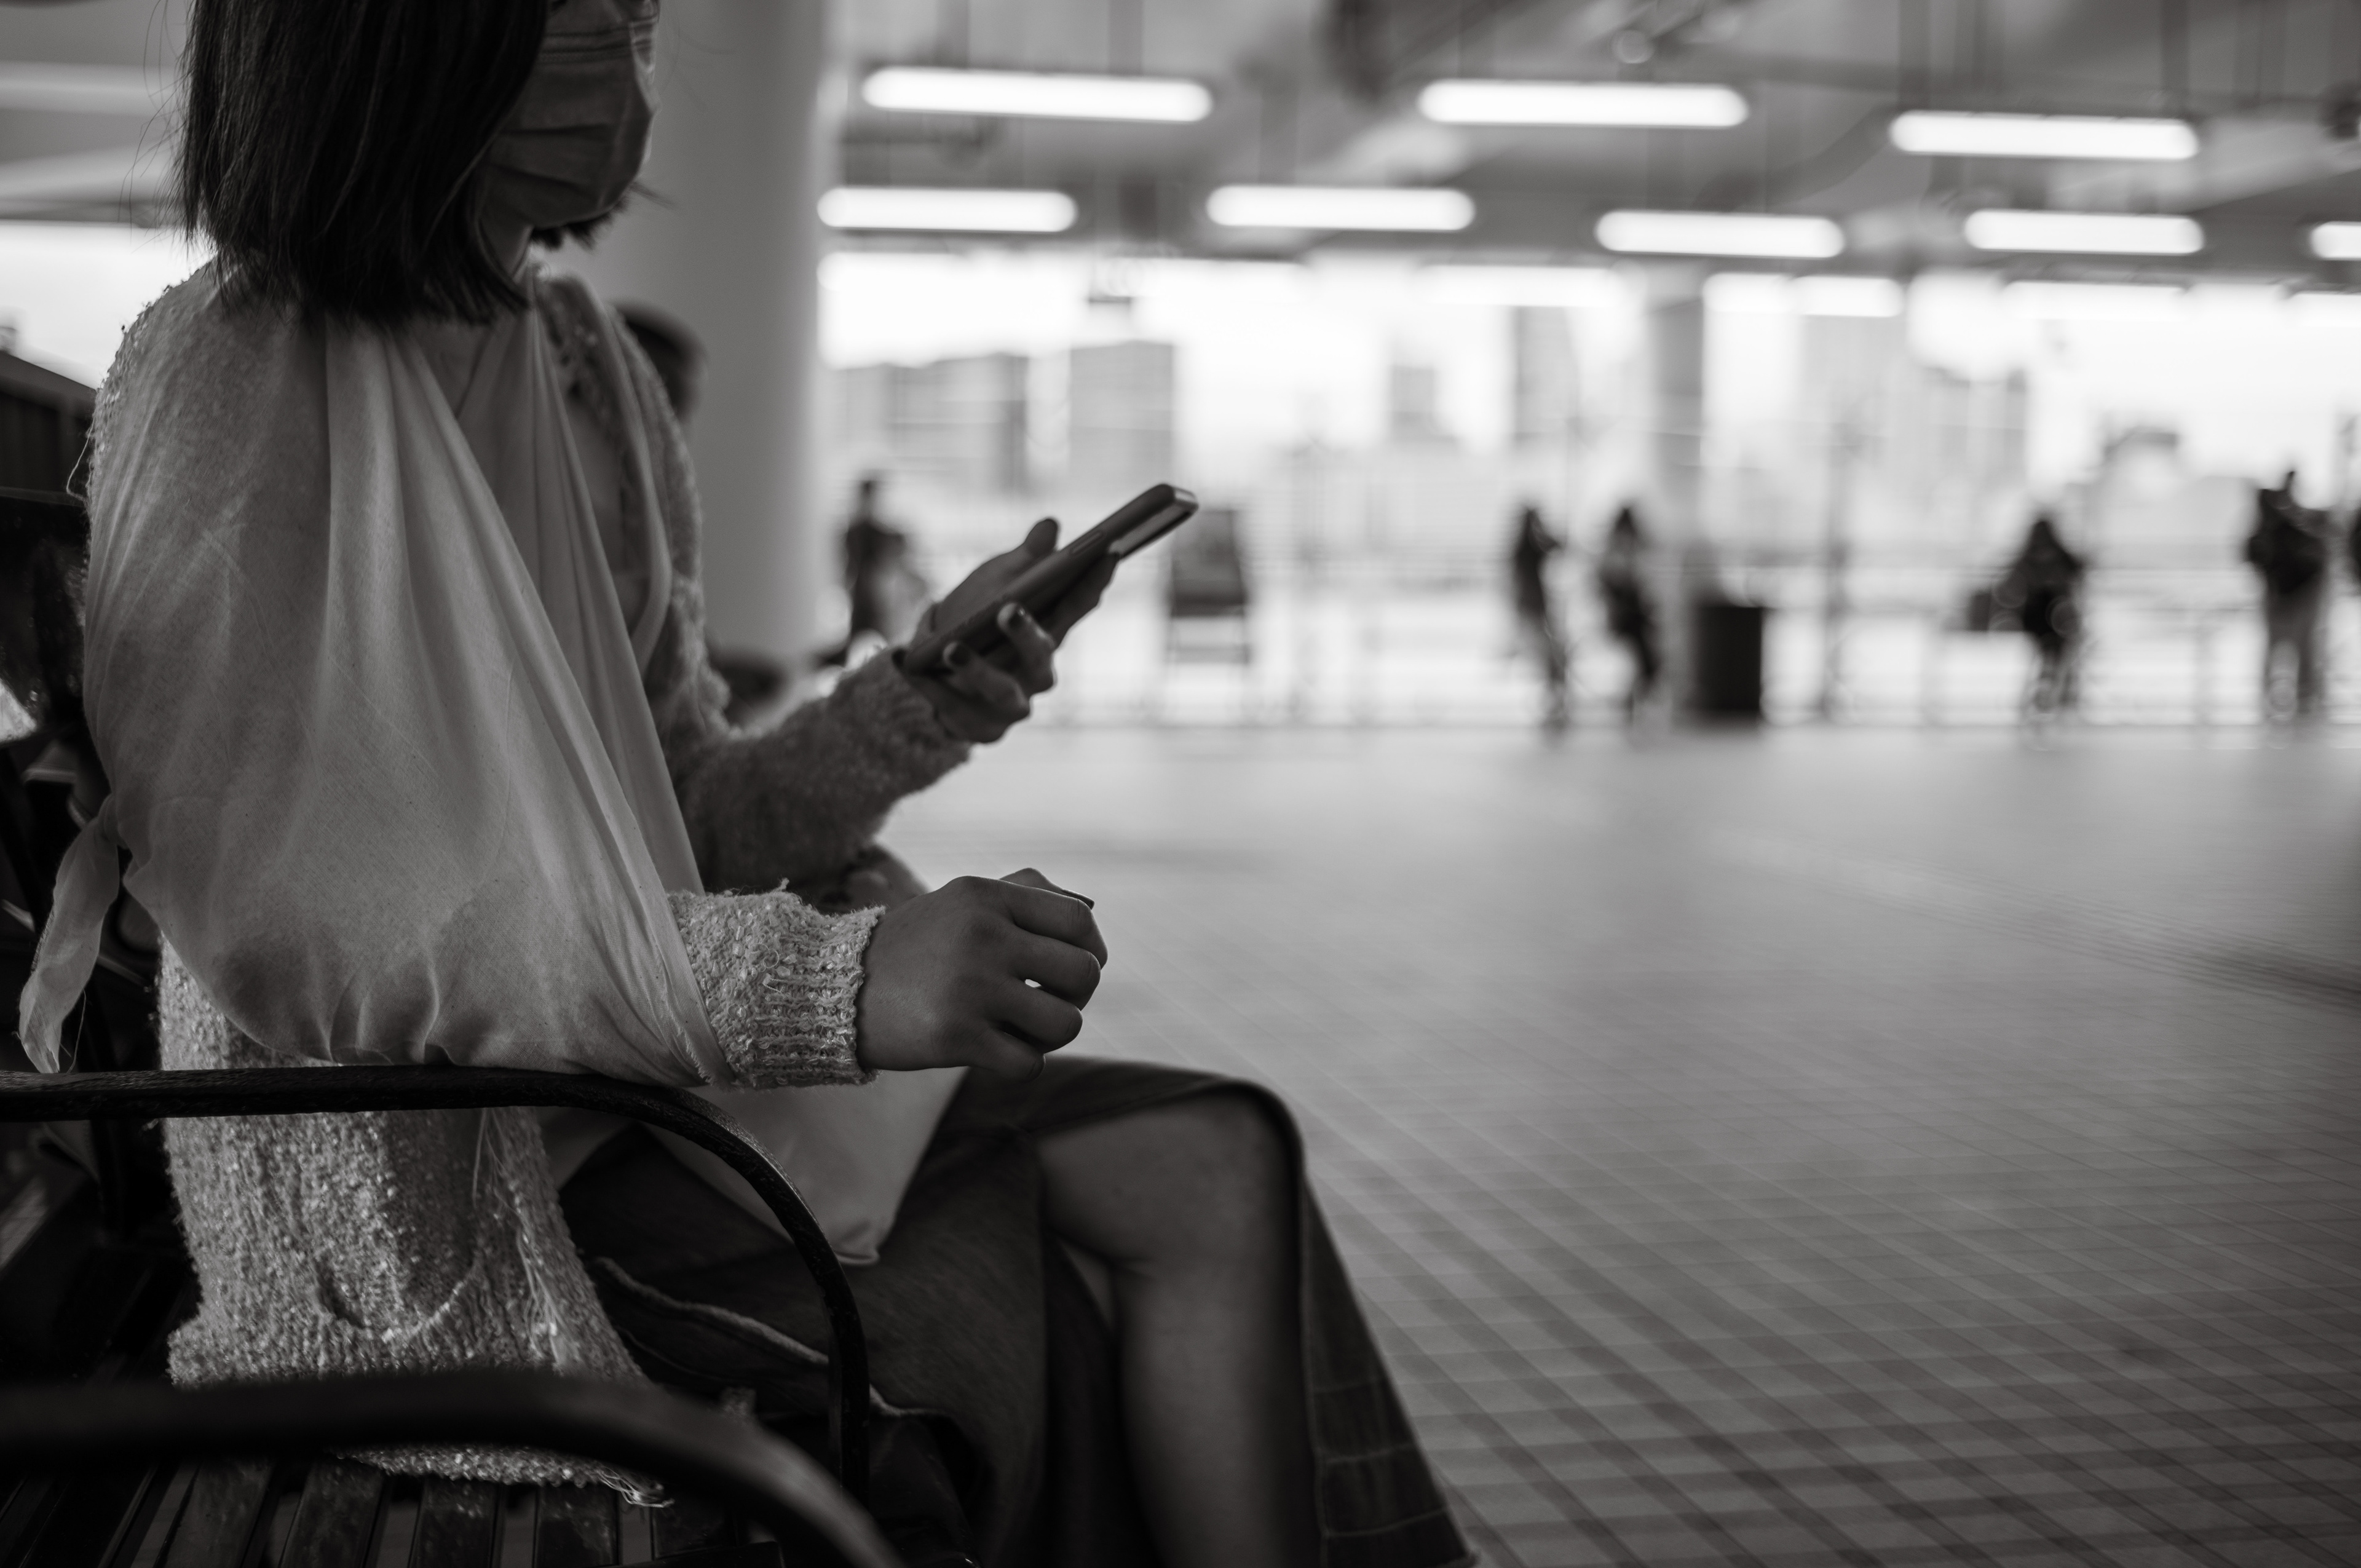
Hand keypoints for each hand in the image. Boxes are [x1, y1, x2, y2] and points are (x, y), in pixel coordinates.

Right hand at [855, 868, 1107, 1077]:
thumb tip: (1091, 911)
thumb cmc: (916, 947)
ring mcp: (968, 987)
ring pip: (1066, 1024)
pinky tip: (997, 1052)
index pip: (1079, 920)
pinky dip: (1022, 1065)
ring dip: (1051, 1035)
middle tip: (1046, 1003)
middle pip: (1085, 973)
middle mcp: (982, 935)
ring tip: (1022, 1029)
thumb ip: (1026, 893)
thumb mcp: (963, 900)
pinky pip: (1029, 1064)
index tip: (1070, 968)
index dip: (1091, 949)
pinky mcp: (954, 1037)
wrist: (831, 988)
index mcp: (986, 896)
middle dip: (1076, 997)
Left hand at [900, 519, 1116, 743]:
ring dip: (976, 669)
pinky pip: (951, 706)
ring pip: (1000, 690)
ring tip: (950, 647)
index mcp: (1049, 634)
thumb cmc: (980, 621)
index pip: (1076, 608)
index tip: (1106, 555)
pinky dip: (924, 684)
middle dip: (1026, 635)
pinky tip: (900, 658)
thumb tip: (1051, 525)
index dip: (1093, 584)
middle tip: (1008, 609)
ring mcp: (1011, 704)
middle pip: (1042, 657)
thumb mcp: (999, 584)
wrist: (942, 674)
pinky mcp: (979, 726)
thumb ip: (1026, 560)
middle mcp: (1038, 673)